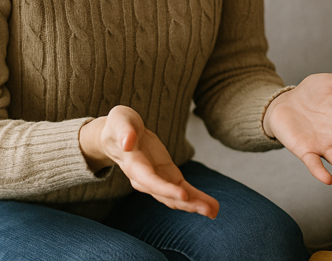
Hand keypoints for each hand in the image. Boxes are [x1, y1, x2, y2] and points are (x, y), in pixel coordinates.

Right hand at [79, 106, 219, 217]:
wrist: (118, 135)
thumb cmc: (119, 126)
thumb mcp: (120, 121)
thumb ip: (124, 131)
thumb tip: (127, 142)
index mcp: (134, 165)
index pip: (150, 180)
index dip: (165, 189)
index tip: (183, 195)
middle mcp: (145, 179)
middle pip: (166, 195)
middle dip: (187, 204)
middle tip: (208, 210)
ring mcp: (157, 180)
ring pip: (176, 197)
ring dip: (194, 205)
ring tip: (213, 211)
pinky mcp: (167, 177)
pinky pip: (182, 190)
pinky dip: (196, 198)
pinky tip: (210, 205)